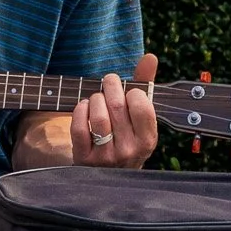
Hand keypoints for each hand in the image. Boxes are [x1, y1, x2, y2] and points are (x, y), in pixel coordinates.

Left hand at [70, 53, 158, 168]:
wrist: (108, 173)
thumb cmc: (127, 135)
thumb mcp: (140, 117)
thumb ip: (145, 85)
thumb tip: (150, 57)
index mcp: (148, 140)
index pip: (142, 106)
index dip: (132, 92)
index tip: (129, 92)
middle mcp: (129, 151)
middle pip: (117, 106)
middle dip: (110, 86)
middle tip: (108, 82)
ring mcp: (106, 157)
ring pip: (99, 116)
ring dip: (95, 99)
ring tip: (97, 98)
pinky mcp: (84, 159)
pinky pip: (79, 127)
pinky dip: (80, 111)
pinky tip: (84, 107)